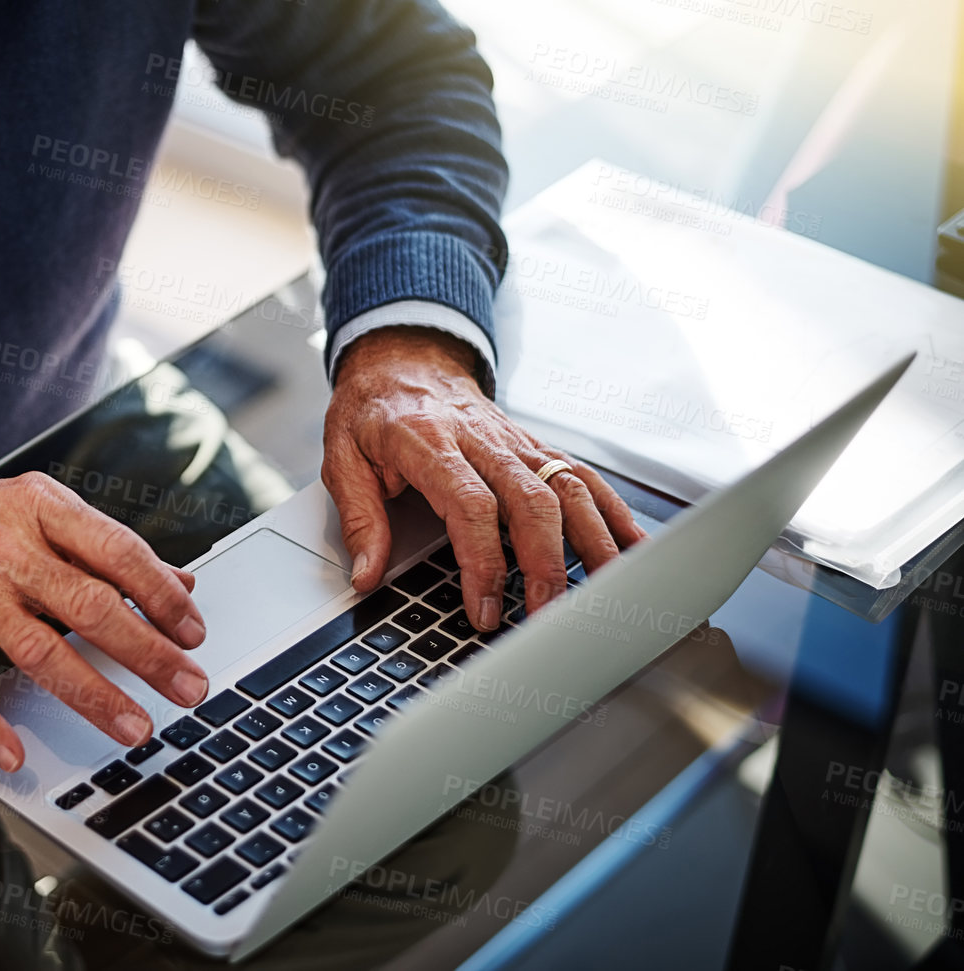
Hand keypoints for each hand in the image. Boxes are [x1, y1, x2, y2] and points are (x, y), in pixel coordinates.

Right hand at [0, 470, 208, 771]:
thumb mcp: (35, 509)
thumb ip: (103, 545)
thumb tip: (177, 579)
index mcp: (40, 509)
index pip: (117, 552)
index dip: (162, 594)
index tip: (194, 631)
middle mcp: (7, 549)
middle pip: (89, 606)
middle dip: (146, 653)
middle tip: (188, 686)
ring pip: (40, 651)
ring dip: (92, 695)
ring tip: (133, 727)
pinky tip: (15, 754)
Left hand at [322, 326, 645, 631]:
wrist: (402, 357)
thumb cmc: (371, 409)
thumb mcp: (340, 456)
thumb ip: (358, 518)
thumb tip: (367, 576)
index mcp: (428, 441)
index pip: (470, 505)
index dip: (483, 561)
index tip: (484, 608)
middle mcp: (481, 440)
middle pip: (531, 501)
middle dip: (545, 564)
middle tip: (543, 616)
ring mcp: (515, 441)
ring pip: (568, 488)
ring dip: (591, 544)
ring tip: (603, 595)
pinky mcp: (534, 446)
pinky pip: (582, 477)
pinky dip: (612, 512)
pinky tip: (633, 547)